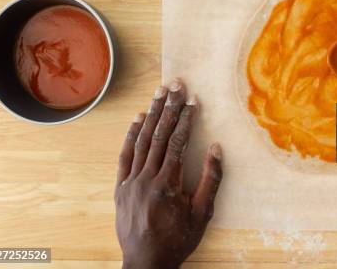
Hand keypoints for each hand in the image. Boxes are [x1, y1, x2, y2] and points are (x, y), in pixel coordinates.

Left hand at [115, 79, 222, 268]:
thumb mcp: (202, 214)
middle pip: (159, 135)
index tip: (192, 99)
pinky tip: (137, 118)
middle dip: (169, 107)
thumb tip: (216, 148)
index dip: (185, 118)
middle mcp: (146, 178)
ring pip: (142, 141)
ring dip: (152, 114)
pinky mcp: (120, 188)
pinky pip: (125, 156)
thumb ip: (211, 180)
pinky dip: (131, 135)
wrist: (146, 263)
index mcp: (168, 183)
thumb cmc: (178, 240)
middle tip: (176, 84)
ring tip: (159, 92)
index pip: (177, 142)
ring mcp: (130, 182)